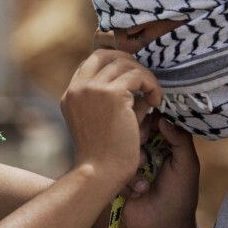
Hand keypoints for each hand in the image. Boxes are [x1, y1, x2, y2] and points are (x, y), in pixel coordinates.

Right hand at [60, 49, 161, 183]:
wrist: (100, 173)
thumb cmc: (103, 156)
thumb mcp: (95, 122)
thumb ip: (104, 100)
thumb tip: (130, 82)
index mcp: (70, 95)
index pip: (90, 63)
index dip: (113, 65)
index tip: (131, 78)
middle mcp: (78, 88)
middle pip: (104, 55)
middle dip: (128, 62)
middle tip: (144, 81)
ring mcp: (93, 89)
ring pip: (125, 63)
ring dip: (144, 77)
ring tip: (153, 97)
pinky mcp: (112, 94)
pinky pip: (138, 76)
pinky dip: (152, 85)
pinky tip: (156, 102)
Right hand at [123, 118, 200, 227]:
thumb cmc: (180, 197)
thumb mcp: (188, 166)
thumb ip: (181, 140)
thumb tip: (164, 118)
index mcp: (164, 145)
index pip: (153, 121)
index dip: (150, 121)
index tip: (151, 130)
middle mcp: (145, 151)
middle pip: (134, 132)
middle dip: (139, 143)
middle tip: (147, 159)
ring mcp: (129, 165)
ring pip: (122, 149)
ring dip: (134, 165)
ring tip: (145, 183)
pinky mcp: (116, 178)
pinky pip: (113, 169)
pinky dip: (126, 180)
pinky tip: (136, 193)